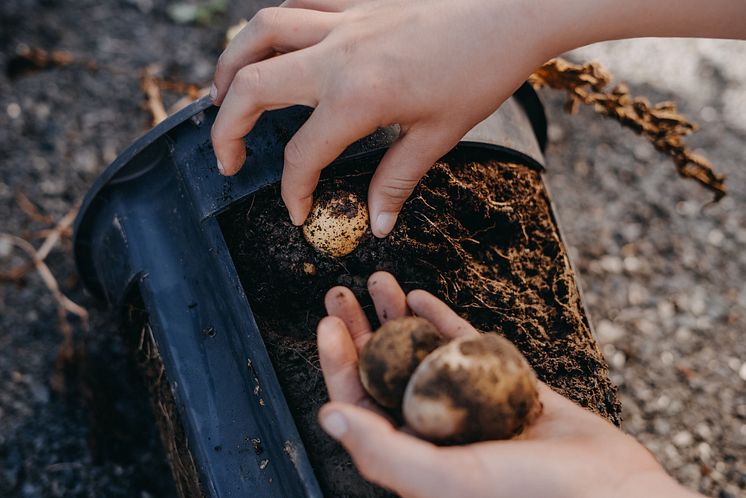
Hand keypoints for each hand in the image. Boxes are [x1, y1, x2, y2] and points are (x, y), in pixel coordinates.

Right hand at [211, 0, 745, 236]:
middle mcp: (336, 54)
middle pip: (251, 85)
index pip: (302, 154)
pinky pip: (298, 5)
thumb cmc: (481, 73)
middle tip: (226, 157)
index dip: (292, 190)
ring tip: (222, 95)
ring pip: (260, 32)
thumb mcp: (438, 135)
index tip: (296, 211)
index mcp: (356, 96)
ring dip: (231, 65)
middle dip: (225, 127)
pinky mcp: (354, 2)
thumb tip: (377, 223)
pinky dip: (275, 26)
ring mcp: (341, 21)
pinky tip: (274, 46)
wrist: (511, 11)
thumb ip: (396, 179)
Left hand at [316, 271, 699, 497]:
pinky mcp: (500, 382)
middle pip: (383, 372)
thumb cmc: (531, 496)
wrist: (613, 490)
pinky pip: (463, 344)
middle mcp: (433, 428)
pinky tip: (420, 295)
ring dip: (395, 316)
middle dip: (359, 331)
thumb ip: (387, 453)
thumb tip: (328, 417)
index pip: (360, 405)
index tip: (328, 325)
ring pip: (419, 352)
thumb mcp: (449, 480)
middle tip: (340, 293)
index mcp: (412, 456)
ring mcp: (466, 403)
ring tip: (377, 280)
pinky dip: (440, 318)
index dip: (339, 365)